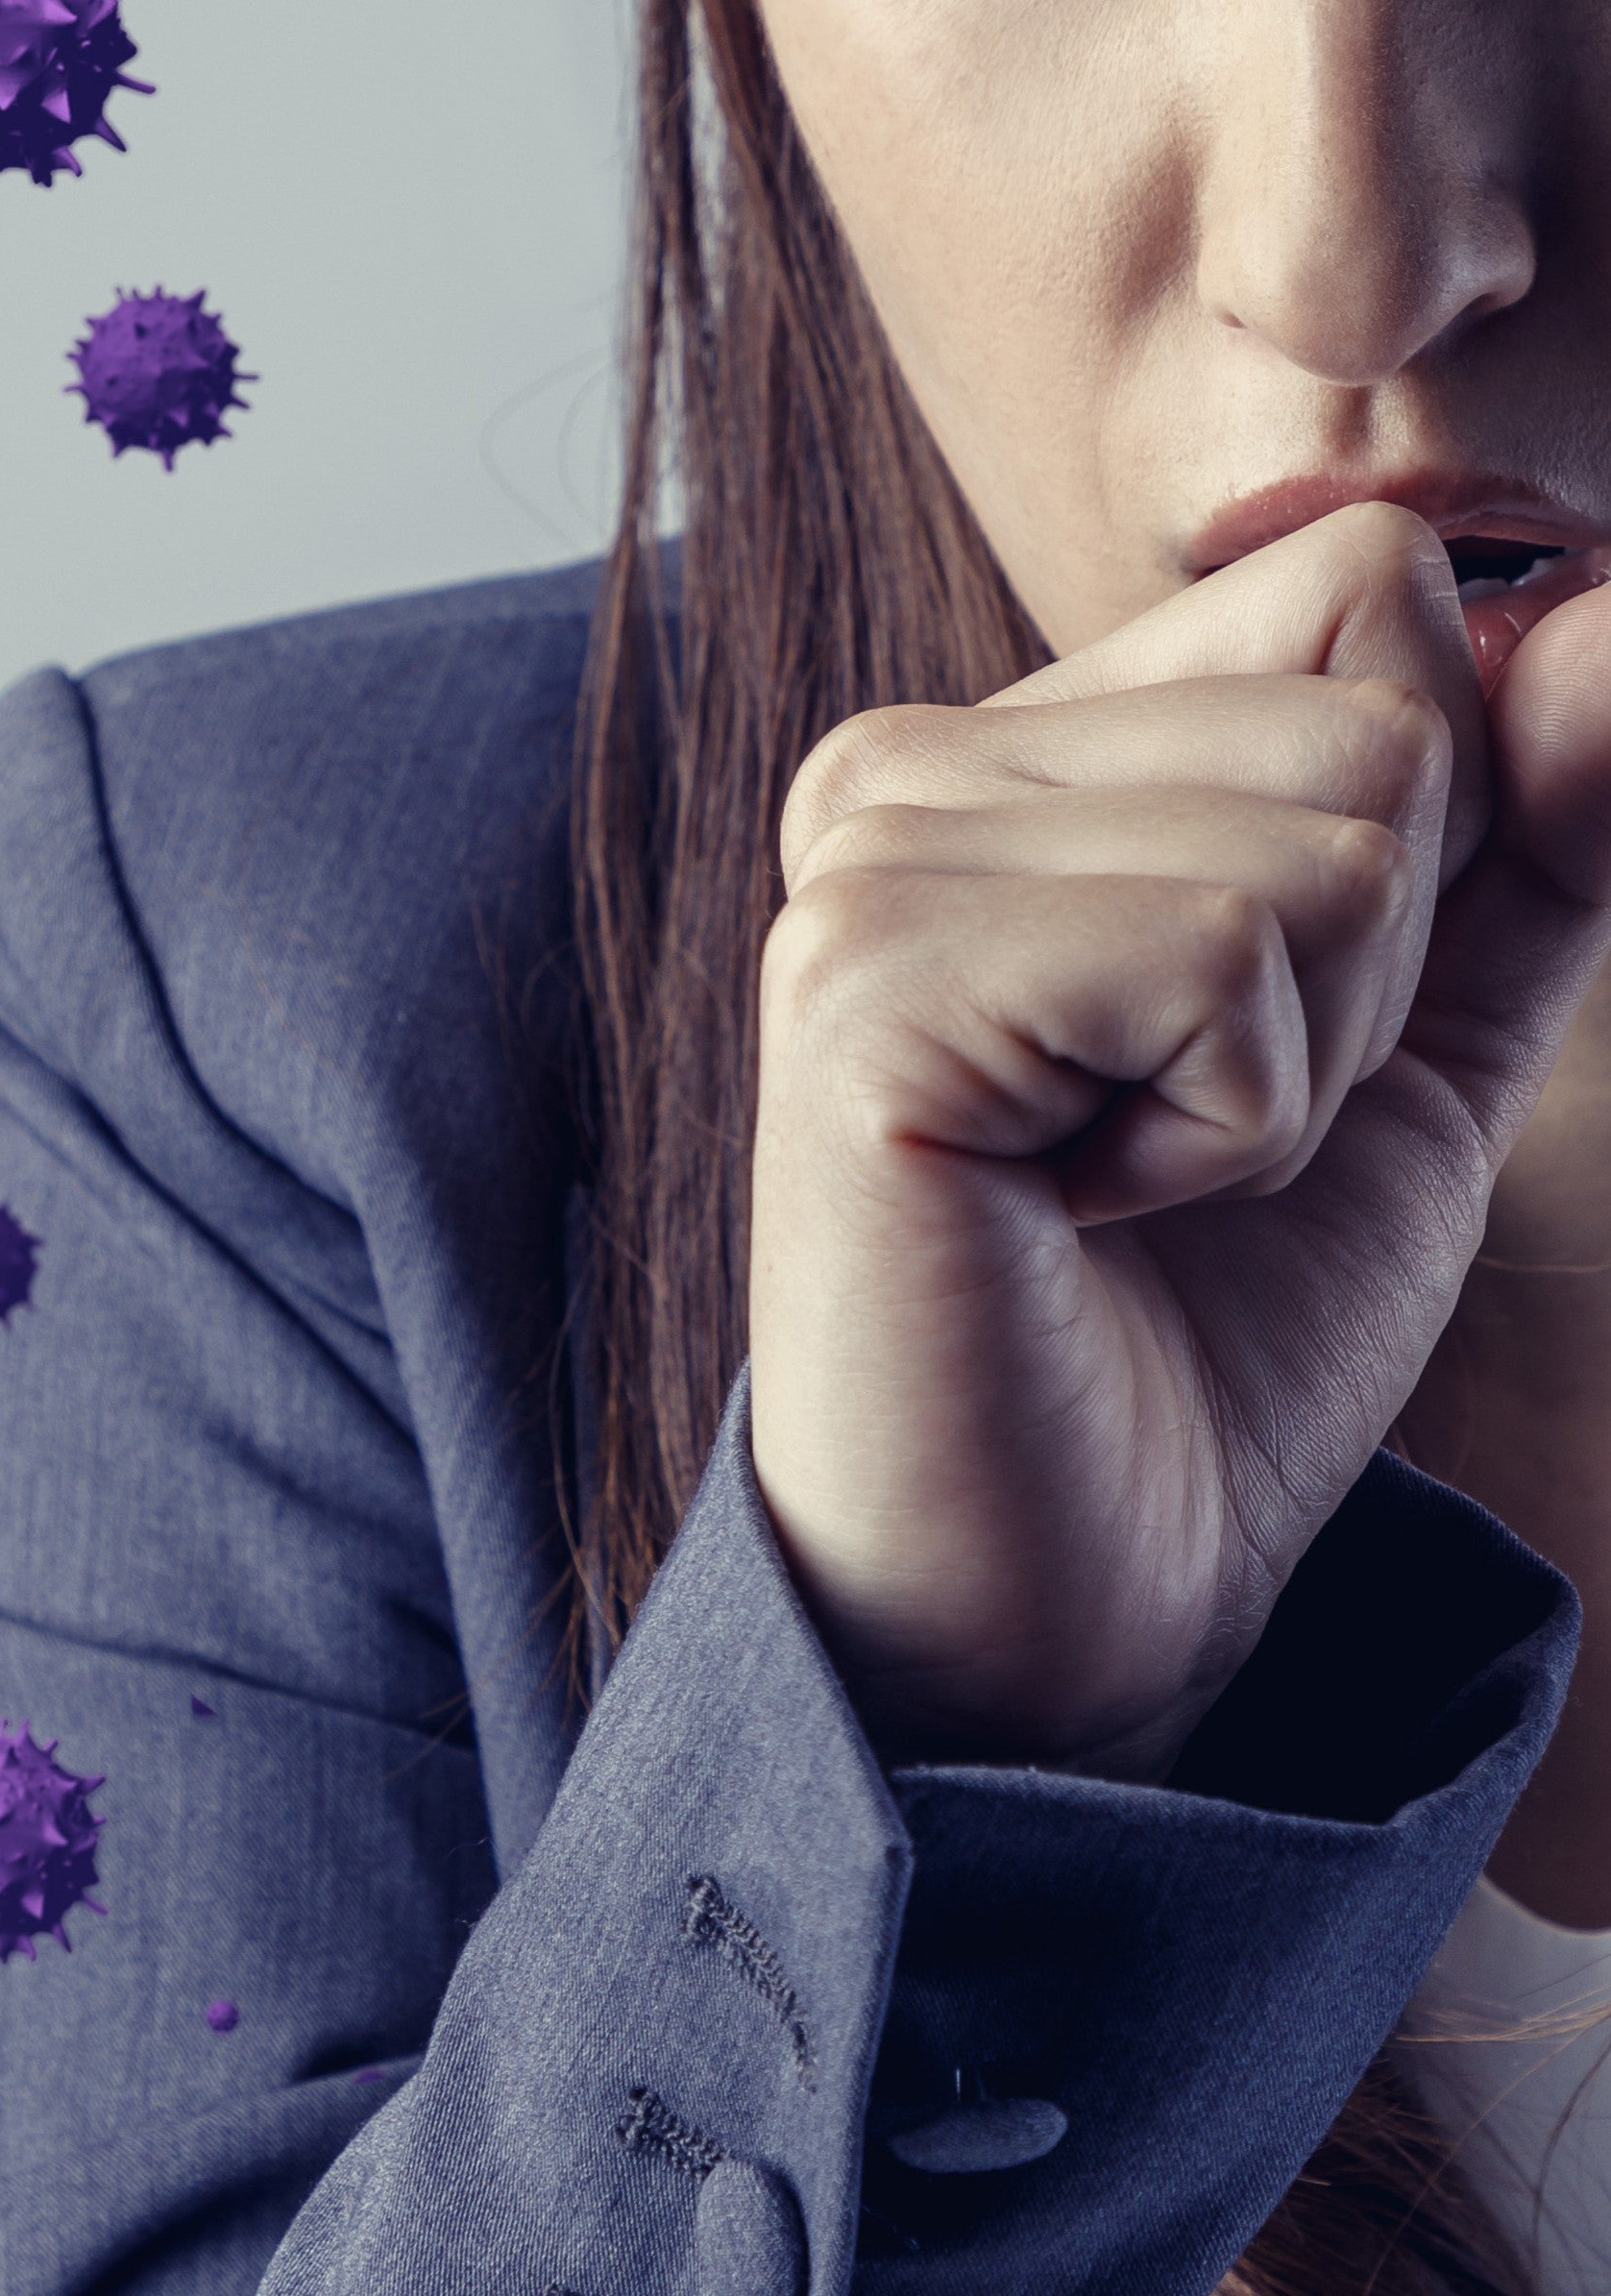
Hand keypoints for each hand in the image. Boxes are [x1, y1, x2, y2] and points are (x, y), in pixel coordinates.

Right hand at [748, 502, 1610, 1774]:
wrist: (1065, 1605)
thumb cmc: (1210, 1337)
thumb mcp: (1422, 1042)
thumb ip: (1533, 828)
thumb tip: (1608, 616)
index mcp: (1001, 759)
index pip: (1359, 590)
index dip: (1424, 848)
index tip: (1241, 1053)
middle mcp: (895, 780)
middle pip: (1374, 695)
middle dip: (1374, 975)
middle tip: (1177, 1150)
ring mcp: (859, 879)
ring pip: (1334, 827)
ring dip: (1306, 1067)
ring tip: (1125, 1190)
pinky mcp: (861, 999)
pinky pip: (1226, 952)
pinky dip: (1232, 1130)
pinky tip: (1075, 1220)